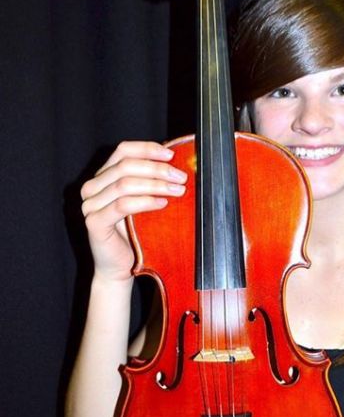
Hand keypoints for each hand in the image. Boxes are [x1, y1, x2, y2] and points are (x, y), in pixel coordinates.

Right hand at [81, 141, 187, 281]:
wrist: (120, 267)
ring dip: (155, 184)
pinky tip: (162, 203)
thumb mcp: (144, 201)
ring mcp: (90, 205)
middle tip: (180, 177)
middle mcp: (92, 187)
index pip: (123, 151)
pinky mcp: (94, 222)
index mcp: (103, 176)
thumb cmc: (134, 234)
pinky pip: (122, 205)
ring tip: (177, 191)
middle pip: (125, 166)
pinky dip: (145, 201)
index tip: (171, 155)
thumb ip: (150, 181)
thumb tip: (176, 163)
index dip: (147, 149)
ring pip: (125, 184)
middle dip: (157, 169)